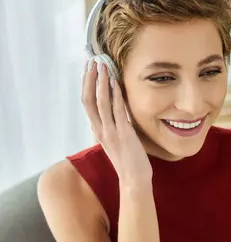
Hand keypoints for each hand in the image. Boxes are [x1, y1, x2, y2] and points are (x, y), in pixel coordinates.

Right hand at [81, 59, 152, 188]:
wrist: (134, 180)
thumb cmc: (129, 161)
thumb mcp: (117, 141)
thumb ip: (114, 125)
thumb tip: (118, 110)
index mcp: (98, 130)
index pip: (87, 103)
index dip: (86, 85)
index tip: (88, 69)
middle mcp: (101, 130)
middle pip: (88, 100)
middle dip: (89, 79)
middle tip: (92, 61)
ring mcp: (111, 132)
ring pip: (101, 102)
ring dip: (101, 82)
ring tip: (102, 66)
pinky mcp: (124, 134)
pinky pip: (117, 111)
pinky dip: (116, 95)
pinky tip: (116, 83)